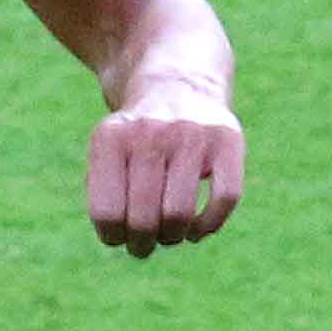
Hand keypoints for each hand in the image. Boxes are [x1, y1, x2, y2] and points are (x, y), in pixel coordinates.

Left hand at [84, 89, 246, 255]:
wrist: (178, 86)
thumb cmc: (138, 140)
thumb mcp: (107, 155)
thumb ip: (104, 196)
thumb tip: (121, 236)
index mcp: (111, 138)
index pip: (108, 213)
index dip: (113, 237)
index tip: (119, 236)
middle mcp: (151, 132)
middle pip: (144, 219)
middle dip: (142, 244)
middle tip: (144, 244)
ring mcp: (192, 134)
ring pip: (180, 214)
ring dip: (173, 237)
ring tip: (169, 234)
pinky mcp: (228, 139)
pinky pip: (224, 199)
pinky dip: (209, 226)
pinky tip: (197, 229)